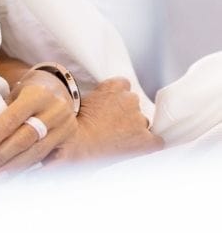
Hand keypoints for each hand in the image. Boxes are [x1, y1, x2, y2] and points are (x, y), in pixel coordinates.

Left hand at [0, 69, 76, 178]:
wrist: (60, 92)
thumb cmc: (30, 95)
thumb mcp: (17, 93)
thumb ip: (3, 111)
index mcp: (37, 94)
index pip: (11, 119)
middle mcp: (55, 111)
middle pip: (24, 139)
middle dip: (1, 158)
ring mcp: (67, 129)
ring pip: (37, 153)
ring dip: (15, 169)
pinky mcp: (73, 144)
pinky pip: (54, 164)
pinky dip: (36, 174)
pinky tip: (20, 181)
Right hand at [44, 77, 163, 165]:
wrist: (79, 143)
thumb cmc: (75, 123)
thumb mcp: (83, 100)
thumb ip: (99, 97)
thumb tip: (102, 105)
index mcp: (114, 86)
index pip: (123, 85)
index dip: (117, 96)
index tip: (112, 105)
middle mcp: (130, 99)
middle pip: (134, 103)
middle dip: (126, 112)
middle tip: (113, 124)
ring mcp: (139, 120)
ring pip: (142, 122)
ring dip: (135, 128)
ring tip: (119, 139)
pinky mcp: (145, 140)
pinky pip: (157, 141)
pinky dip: (150, 144)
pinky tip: (140, 147)